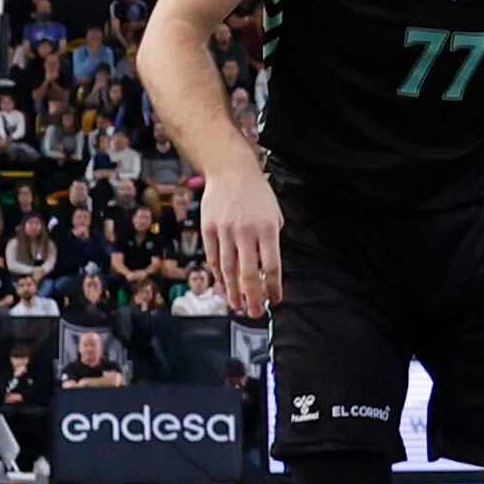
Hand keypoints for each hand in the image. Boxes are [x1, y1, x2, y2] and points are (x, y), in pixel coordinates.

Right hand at [204, 159, 283, 317]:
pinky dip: (218, 276)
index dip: (274, 287)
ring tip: (237, 307)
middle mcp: (246, 231)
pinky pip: (213, 258)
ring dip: (233, 292)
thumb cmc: (257, 194)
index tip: (275, 300)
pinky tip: (223, 287)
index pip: (272, 266)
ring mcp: (225, 230)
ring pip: (228, 269)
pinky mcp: (208, 229)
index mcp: (267, 228)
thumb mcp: (274, 214)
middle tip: (255, 313)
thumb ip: (271, 242)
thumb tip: (267, 272)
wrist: (231, 170)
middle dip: (252, 298)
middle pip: (249, 273)